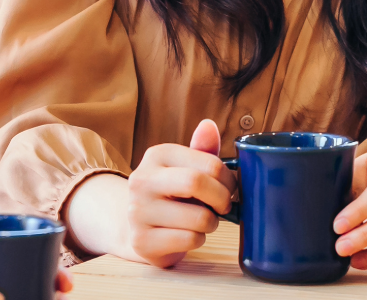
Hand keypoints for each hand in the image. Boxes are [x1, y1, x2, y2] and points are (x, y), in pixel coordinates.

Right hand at [104, 119, 234, 267]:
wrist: (140, 228)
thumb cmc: (172, 194)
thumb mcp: (187, 168)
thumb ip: (202, 150)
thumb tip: (209, 125)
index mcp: (156, 155)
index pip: (209, 163)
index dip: (229, 179)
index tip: (229, 188)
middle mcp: (141, 180)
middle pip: (196, 183)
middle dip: (222, 199)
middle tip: (223, 206)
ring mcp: (138, 211)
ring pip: (199, 218)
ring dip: (211, 223)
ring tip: (202, 220)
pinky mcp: (142, 241)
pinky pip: (189, 240)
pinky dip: (198, 240)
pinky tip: (188, 235)